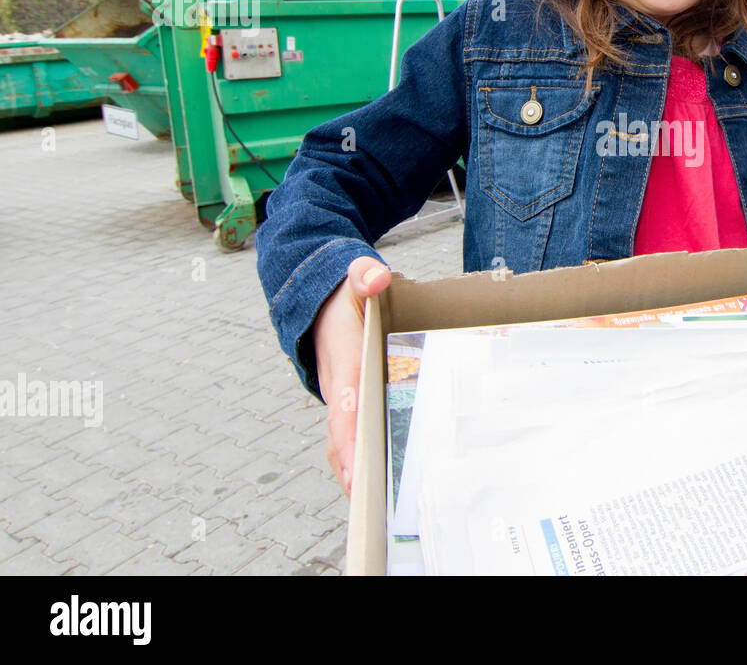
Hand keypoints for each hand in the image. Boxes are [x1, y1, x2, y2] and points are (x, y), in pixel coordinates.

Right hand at [312, 256, 390, 496]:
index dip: (348, 444)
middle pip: (344, 440)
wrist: (318, 299)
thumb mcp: (353, 280)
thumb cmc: (341, 296)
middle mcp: (340, 389)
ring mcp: (345, 399)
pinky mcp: (353, 402)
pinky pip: (360, 434)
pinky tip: (391, 473)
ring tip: (387, 503)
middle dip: (355, 473)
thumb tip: (376, 277)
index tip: (355, 476)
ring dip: (362, 471)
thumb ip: (364, 276)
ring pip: (351, 441)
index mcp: (343, 366)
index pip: (343, 411)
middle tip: (375, 507)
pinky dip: (368, 455)